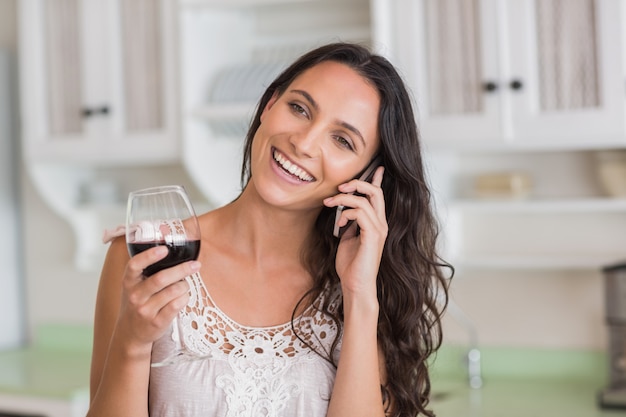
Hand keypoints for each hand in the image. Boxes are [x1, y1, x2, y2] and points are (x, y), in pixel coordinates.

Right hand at [115, 246, 199, 356]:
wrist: (131, 333)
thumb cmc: (138, 302)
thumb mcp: (135, 285)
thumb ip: (147, 268)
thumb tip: (168, 245)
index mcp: (129, 282)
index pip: (135, 265)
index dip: (149, 256)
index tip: (163, 249)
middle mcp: (135, 295)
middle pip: (161, 279)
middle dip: (182, 270)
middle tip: (196, 264)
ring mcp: (145, 310)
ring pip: (173, 291)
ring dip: (184, 286)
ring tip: (184, 285)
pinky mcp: (157, 322)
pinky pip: (178, 305)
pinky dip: (185, 298)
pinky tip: (182, 297)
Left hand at [324, 166, 386, 298]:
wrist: (355, 286)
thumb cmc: (351, 266)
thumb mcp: (348, 240)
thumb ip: (350, 225)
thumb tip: (344, 213)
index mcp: (376, 224)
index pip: (379, 197)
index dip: (377, 180)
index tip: (377, 168)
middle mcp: (380, 224)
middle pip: (375, 192)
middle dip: (357, 184)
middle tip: (339, 187)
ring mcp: (378, 229)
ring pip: (365, 200)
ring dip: (343, 198)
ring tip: (330, 203)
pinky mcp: (373, 236)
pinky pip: (361, 212)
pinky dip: (347, 212)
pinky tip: (339, 222)